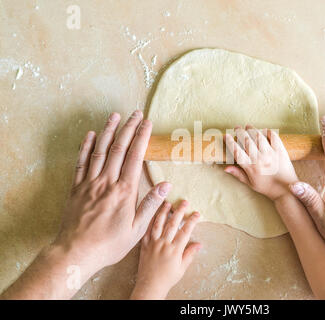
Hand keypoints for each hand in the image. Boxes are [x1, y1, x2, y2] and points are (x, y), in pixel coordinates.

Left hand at [54, 110, 170, 275]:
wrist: (76, 252)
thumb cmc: (109, 244)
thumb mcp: (137, 229)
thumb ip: (150, 205)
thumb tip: (165, 185)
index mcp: (124, 191)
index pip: (135, 157)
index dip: (142, 137)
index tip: (147, 123)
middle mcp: (107, 182)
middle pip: (118, 148)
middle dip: (128, 128)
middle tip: (136, 113)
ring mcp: (90, 183)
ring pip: (99, 150)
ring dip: (108, 131)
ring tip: (115, 116)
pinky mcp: (76, 188)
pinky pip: (81, 162)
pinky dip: (85, 147)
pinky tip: (89, 135)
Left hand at [130, 200, 200, 299]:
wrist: (149, 286)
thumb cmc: (167, 278)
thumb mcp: (182, 268)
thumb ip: (190, 254)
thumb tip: (199, 244)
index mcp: (174, 250)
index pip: (185, 232)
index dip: (192, 221)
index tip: (197, 213)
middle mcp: (164, 244)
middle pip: (172, 224)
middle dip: (179, 211)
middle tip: (184, 201)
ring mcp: (153, 243)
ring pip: (158, 224)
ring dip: (163, 212)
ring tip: (168, 202)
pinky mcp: (144, 245)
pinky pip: (147, 230)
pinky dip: (150, 220)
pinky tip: (153, 213)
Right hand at [223, 125, 297, 200]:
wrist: (286, 189)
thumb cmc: (267, 187)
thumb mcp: (250, 183)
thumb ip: (238, 174)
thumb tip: (226, 168)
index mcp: (250, 167)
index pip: (236, 151)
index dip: (230, 142)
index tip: (227, 136)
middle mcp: (260, 158)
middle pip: (246, 140)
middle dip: (240, 132)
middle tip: (237, 128)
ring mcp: (271, 153)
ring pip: (258, 136)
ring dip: (252, 129)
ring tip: (248, 126)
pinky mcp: (281, 150)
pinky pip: (273, 137)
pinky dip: (268, 131)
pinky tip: (263, 131)